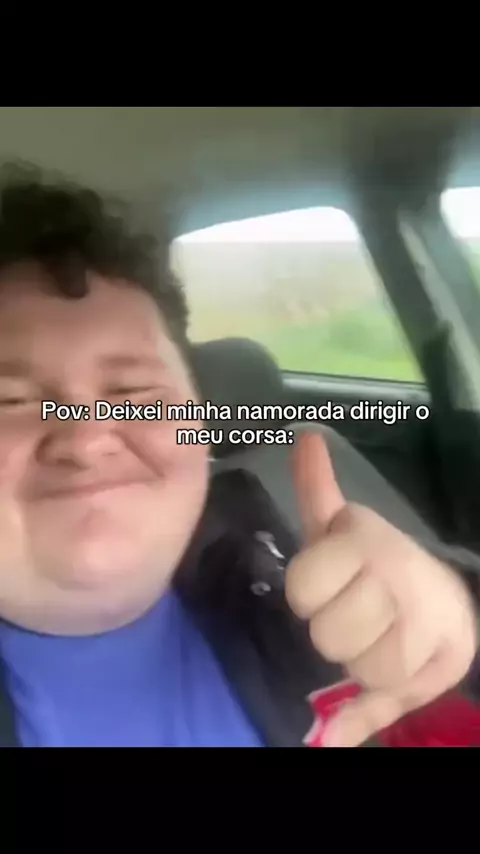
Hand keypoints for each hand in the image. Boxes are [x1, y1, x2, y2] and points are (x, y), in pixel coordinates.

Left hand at [285, 431, 477, 746]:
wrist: (448, 602)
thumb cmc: (378, 567)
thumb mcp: (339, 529)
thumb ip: (316, 487)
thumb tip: (304, 435)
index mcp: (362, 538)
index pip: (302, 590)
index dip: (310, 597)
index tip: (328, 586)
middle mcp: (394, 568)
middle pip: (327, 636)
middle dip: (337, 632)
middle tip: (357, 614)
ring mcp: (423, 612)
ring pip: (359, 666)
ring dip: (364, 662)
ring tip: (379, 636)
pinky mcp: (449, 652)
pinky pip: (389, 690)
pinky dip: (389, 685)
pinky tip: (401, 658)